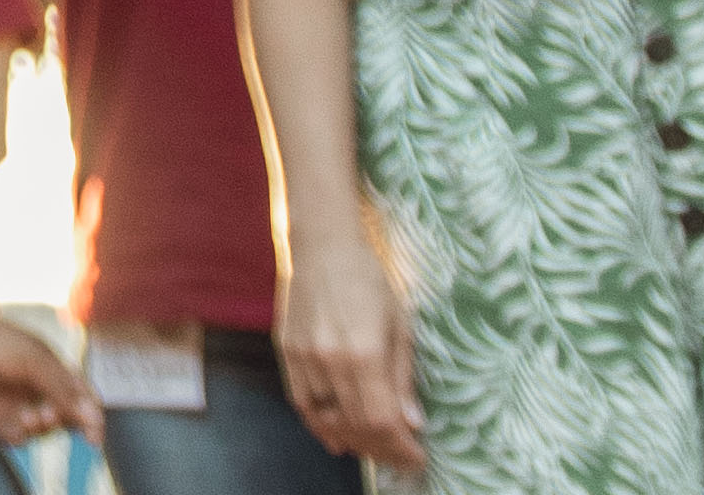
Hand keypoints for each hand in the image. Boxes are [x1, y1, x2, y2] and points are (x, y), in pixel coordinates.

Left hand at [0, 290, 95, 450]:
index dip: (91, 418)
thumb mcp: (33, 361)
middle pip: (64, 420)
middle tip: (47, 414)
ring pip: (41, 432)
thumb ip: (63, 389)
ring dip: (41, 429)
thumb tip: (93, 416)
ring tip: (29, 417)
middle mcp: (37, 389)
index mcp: (52, 371)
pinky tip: (14, 424)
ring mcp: (16, 403)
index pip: (82, 400)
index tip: (93, 435)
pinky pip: (15, 438)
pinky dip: (19, 436)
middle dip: (61, 422)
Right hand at [278, 227, 421, 470]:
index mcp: (364, 352)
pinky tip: (337, 436)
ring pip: (326, 420)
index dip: (402, 448)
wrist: (321, 245)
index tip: (418, 459)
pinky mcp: (286, 352)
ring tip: (374, 449)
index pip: (383, 421)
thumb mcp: (400, 326)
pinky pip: (302, 402)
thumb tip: (413, 424)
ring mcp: (303, 357)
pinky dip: (320, 425)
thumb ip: (403, 378)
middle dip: (382, 449)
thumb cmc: (369, 280)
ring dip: (353, 441)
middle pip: (356, 426)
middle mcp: (329, 359)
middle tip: (400, 456)